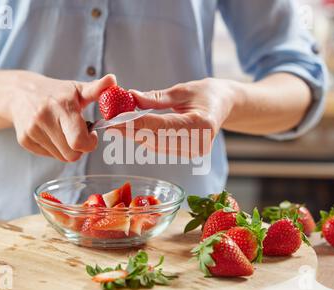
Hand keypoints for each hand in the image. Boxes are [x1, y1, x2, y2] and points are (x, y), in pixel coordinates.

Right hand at [7, 72, 115, 161]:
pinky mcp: (24, 141)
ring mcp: (32, 131)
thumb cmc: (56, 92)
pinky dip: (55, 148)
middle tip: (78, 133)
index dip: (90, 143)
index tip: (92, 133)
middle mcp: (44, 119)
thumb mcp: (77, 89)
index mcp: (62, 107)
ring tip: (65, 131)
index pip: (79, 141)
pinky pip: (49, 155)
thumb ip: (97, 89)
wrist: (20, 92)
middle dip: (80, 147)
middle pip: (72, 154)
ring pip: (61, 157)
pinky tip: (52, 133)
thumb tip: (113, 80)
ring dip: (68, 149)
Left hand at [116, 78, 240, 156]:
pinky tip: (132, 131)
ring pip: (156, 146)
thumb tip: (131, 97)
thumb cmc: (207, 93)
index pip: (161, 126)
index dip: (135, 123)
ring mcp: (195, 151)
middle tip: (108, 123)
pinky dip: (145, 139)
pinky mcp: (190, 154)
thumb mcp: (183, 90)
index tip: (114, 119)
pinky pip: (162, 148)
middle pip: (156, 139)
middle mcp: (199, 142)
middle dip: (130, 131)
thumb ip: (157, 98)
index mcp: (201, 124)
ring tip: (116, 126)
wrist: (225, 105)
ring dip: (135, 136)